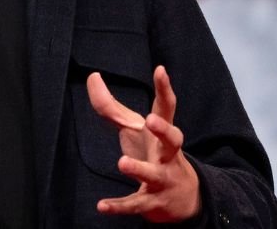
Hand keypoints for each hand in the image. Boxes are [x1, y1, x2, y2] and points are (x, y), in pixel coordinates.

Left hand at [87, 65, 201, 222]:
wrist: (184, 197)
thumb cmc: (155, 153)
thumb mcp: (135, 127)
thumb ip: (111, 105)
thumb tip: (92, 77)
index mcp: (162, 132)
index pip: (167, 107)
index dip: (164, 88)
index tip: (160, 70)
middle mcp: (167, 154)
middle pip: (173, 139)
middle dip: (164, 130)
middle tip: (151, 119)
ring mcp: (162, 178)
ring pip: (154, 174)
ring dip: (140, 169)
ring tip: (123, 163)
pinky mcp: (153, 201)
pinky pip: (136, 204)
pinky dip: (119, 206)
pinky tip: (102, 206)